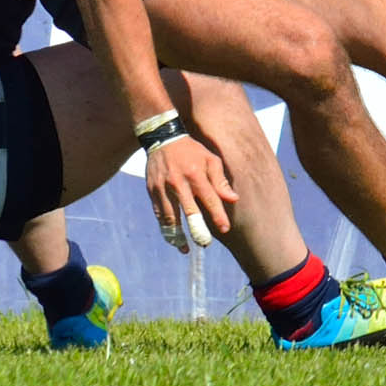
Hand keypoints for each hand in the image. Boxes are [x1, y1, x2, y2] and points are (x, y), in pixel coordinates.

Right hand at [144, 135, 236, 251]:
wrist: (162, 137)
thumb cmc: (191, 151)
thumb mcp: (210, 159)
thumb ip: (220, 180)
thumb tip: (233, 199)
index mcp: (196, 173)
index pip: (209, 198)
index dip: (217, 214)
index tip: (224, 229)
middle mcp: (178, 182)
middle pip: (188, 211)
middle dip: (197, 229)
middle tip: (204, 243)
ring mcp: (162, 187)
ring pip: (170, 217)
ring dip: (177, 235)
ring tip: (185, 248)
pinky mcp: (152, 191)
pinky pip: (159, 213)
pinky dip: (165, 228)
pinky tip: (172, 237)